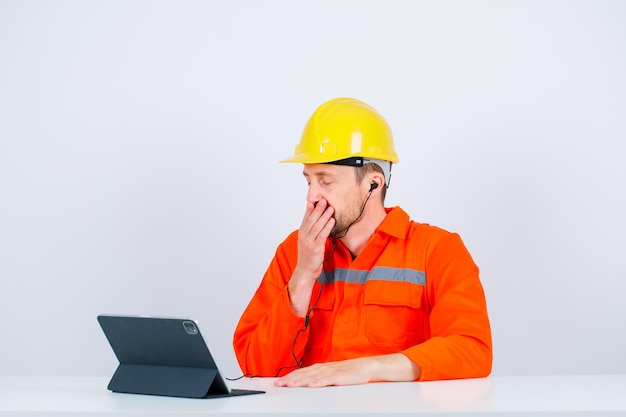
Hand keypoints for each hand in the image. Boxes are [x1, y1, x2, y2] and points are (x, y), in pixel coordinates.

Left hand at [274, 358, 372, 387]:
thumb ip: (317, 376)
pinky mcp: (339, 377)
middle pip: (303, 374)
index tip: (278, 382)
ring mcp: (330, 372)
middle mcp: (322, 368)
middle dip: (289, 379)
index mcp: (319, 368)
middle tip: (278, 384)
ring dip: (300, 381)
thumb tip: (304, 381)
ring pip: (312, 377)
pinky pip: (327, 380)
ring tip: (289, 385)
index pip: (300, 372)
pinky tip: (311, 385)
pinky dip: (318, 382)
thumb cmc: (347, 371)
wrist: (364, 366)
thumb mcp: (329, 373)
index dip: (288, 377)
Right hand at [288, 199, 334, 315]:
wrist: (305, 271)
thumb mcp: (308, 242)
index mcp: (302, 233)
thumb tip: (318, 222)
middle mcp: (304, 235)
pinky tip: (332, 221)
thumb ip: (312, 231)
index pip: (306, 217)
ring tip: (330, 207)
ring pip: (317, 225)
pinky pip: (322, 235)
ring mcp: (309, 241)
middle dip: (318, 209)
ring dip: (324, 216)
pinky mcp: (316, 247)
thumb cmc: (308, 257)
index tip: (315, 199)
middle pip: (311, 219)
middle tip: (324, 200)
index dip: (311, 208)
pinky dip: (327, 227)